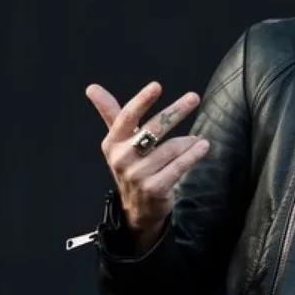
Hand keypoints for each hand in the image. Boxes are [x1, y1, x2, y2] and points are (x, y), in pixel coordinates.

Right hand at [85, 81, 209, 248]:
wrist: (138, 207)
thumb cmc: (130, 165)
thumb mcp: (118, 141)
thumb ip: (109, 113)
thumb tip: (91, 87)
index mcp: (113, 143)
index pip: (127, 117)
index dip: (141, 101)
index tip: (156, 86)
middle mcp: (122, 159)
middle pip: (153, 128)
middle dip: (175, 111)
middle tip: (193, 97)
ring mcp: (138, 175)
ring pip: (171, 148)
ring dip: (188, 141)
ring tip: (197, 139)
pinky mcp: (154, 188)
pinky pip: (179, 166)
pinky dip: (193, 155)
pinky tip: (202, 146)